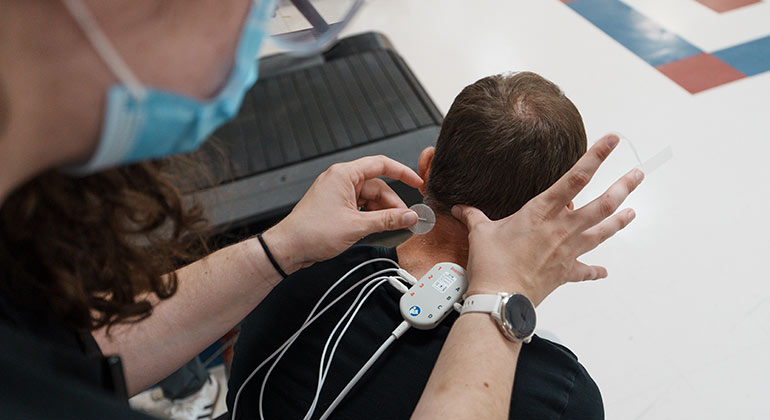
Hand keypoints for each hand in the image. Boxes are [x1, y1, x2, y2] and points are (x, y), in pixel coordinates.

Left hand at [263, 155, 422, 273]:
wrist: (288, 248)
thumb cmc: (312, 232)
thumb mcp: (357, 226)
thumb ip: (387, 220)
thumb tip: (409, 216)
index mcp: (344, 174)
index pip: (380, 164)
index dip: (402, 172)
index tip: (417, 182)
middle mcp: (340, 180)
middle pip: (377, 185)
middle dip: (392, 203)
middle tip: (406, 219)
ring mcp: (337, 193)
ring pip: (370, 198)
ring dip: (382, 212)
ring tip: (393, 226)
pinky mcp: (335, 206)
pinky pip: (360, 206)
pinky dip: (371, 216)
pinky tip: (378, 227)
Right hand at [453, 134, 642, 305]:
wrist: (501, 298)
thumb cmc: (492, 264)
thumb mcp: (481, 233)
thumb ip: (474, 217)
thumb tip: (461, 209)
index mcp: (541, 212)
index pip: (576, 177)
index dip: (597, 156)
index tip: (613, 140)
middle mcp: (561, 228)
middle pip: (602, 203)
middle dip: (623, 187)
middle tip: (638, 175)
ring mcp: (567, 250)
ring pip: (602, 232)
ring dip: (620, 221)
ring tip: (633, 212)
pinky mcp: (566, 272)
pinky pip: (586, 271)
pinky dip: (596, 271)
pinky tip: (604, 271)